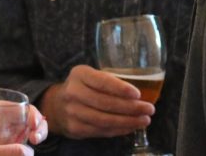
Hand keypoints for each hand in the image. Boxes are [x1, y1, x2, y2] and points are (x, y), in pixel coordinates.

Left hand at [0, 101, 47, 154]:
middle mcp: (7, 124)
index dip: (33, 114)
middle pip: (32, 124)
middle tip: (36, 138)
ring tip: (30, 152)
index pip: (23, 108)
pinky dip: (22, 155)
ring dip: (35, 142)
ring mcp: (6, 140)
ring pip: (27, 141)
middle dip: (40, 129)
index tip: (34, 123)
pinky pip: (16, 153)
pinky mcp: (1, 152)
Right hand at [39, 65, 153, 139]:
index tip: (138, 94)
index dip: (120, 88)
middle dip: (131, 108)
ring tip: (144, 120)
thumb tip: (141, 90)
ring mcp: (73, 112)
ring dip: (128, 122)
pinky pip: (101, 131)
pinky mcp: (75, 128)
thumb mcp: (90, 76)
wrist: (56, 106)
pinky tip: (131, 127)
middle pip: (105, 103)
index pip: (101, 81)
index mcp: (80, 74)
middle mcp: (73, 92)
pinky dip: (119, 130)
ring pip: (104, 120)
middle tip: (149, 109)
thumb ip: (109, 80)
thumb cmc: (82, 87)